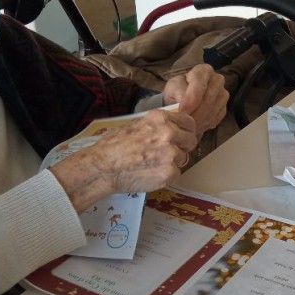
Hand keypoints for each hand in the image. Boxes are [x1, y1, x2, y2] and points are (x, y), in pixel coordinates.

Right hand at [49, 110, 197, 210]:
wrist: (103, 167)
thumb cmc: (114, 146)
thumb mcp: (137, 124)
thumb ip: (158, 124)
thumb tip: (174, 126)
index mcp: (161, 118)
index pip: (189, 122)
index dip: (185, 131)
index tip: (181, 136)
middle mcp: (169, 133)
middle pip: (191, 140)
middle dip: (182, 147)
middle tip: (167, 153)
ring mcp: (171, 154)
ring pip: (184, 158)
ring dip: (173, 162)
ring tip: (153, 163)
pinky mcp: (169, 173)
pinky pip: (177, 173)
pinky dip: (167, 175)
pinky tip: (151, 173)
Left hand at [162, 64, 228, 134]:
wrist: (183, 100)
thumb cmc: (177, 91)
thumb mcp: (172, 87)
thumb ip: (178, 92)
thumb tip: (184, 104)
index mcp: (204, 71)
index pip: (199, 86)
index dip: (190, 101)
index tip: (180, 112)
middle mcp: (217, 80)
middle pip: (208, 100)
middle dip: (194, 114)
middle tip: (183, 123)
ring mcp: (223, 94)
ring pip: (212, 111)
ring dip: (198, 121)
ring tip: (187, 126)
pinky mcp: (224, 108)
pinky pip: (215, 118)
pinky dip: (204, 124)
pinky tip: (194, 125)